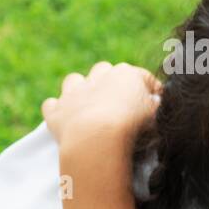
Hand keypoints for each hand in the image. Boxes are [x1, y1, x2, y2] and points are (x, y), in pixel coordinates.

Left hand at [42, 61, 161, 157]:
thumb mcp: (156, 116)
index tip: (156, 103)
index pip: (142, 77)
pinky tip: (64, 118)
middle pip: (104, 70)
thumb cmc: (133, 126)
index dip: (150, 90)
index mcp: (126, 74)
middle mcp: (98, 77)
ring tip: (88, 105)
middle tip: (119, 102)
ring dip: (79, 90)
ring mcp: (74, 93)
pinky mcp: (57, 112)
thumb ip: (156, 108)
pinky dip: (57, 110)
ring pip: (74, 80)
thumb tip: (155, 105)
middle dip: (110, 82)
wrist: (97, 138)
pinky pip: (52, 105)